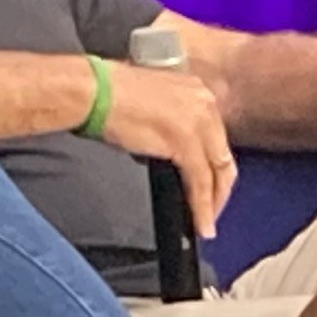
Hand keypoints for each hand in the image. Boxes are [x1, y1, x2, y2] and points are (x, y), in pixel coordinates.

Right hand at [100, 59, 235, 237]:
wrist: (93, 91)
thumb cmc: (107, 94)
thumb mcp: (152, 102)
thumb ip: (170, 122)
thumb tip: (171, 151)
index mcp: (197, 91)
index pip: (216, 137)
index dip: (215, 167)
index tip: (210, 187)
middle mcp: (204, 103)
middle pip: (222, 156)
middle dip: (220, 190)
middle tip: (212, 212)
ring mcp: (198, 122)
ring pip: (216, 172)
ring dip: (213, 203)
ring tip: (206, 225)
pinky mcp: (185, 143)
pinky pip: (200, 183)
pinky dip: (201, 207)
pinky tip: (199, 223)